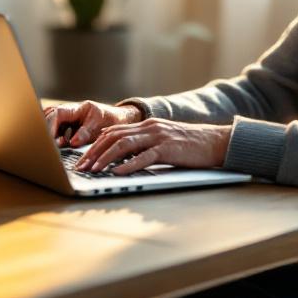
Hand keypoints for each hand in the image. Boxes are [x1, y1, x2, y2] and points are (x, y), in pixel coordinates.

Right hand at [43, 100, 143, 147]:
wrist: (119, 119)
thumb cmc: (110, 120)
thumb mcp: (100, 125)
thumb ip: (86, 132)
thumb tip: (73, 142)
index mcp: (77, 108)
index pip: (57, 114)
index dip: (50, 125)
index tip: (48, 139)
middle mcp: (69, 112)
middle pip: (49, 117)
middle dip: (46, 130)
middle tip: (47, 144)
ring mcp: (68, 119)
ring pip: (51, 124)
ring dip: (51, 135)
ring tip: (56, 145)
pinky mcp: (68, 127)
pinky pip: (57, 131)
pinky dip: (57, 138)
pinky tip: (62, 145)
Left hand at [75, 119, 232, 175]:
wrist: (216, 142)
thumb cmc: (191, 144)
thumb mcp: (163, 139)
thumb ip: (145, 143)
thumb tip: (121, 155)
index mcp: (146, 125)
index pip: (113, 131)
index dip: (95, 144)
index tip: (82, 159)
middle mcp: (149, 128)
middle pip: (113, 137)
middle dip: (93, 152)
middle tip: (81, 167)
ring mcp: (158, 137)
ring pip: (123, 145)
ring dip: (104, 158)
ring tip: (93, 170)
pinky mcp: (168, 149)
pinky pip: (143, 157)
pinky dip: (127, 165)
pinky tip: (116, 172)